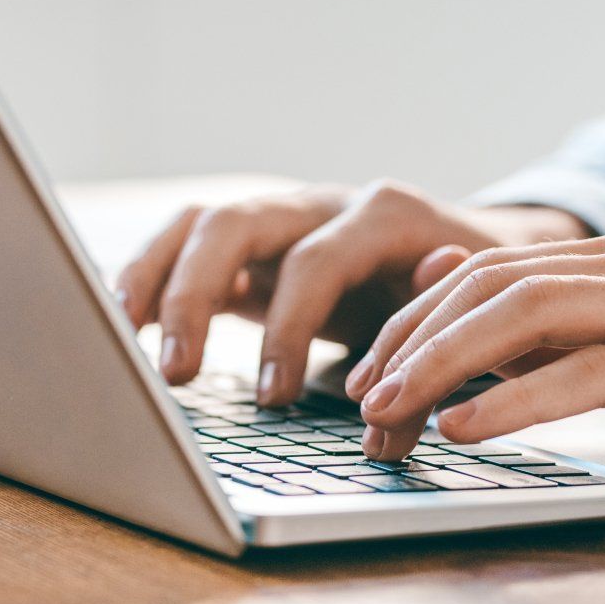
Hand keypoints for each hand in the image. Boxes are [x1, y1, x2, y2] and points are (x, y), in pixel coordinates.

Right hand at [113, 180, 591, 404]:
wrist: (484, 255)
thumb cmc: (474, 297)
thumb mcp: (471, 319)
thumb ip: (438, 345)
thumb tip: (408, 378)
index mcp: (382, 216)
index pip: (315, 262)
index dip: (288, 330)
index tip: (272, 398)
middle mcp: (323, 205)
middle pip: (235, 224)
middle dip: (195, 296)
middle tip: (176, 373)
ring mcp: (283, 220)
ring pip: (199, 224)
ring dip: (154, 277)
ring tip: (120, 335)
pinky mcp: (256, 247)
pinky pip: (188, 246)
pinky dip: (151, 276)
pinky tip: (120, 321)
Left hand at [346, 227, 604, 485]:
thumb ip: (588, 334)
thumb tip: (484, 327)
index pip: (490, 272)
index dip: (415, 320)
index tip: (366, 374)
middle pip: (490, 286)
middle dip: (409, 342)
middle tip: (355, 402)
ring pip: (527, 315)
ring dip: (441, 366)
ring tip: (384, 412)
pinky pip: (593, 372)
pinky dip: (516, 400)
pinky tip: (467, 428)